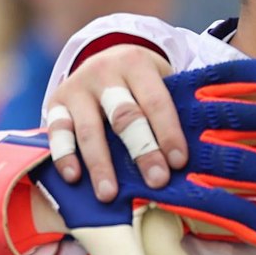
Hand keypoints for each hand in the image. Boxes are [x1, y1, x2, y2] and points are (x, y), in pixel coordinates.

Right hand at [45, 42, 185, 198]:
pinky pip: (56, 131)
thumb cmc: (143, 83)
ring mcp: (76, 88)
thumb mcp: (161, 81)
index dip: (168, 133)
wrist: (103, 60)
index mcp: (137, 64)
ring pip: (88, 128)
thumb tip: (201, 151)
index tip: (179, 163)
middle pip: (124, 116)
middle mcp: (104, 72)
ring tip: (109, 194)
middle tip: (156, 181)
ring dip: (100, 164)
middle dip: (142, 151)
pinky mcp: (54, 103)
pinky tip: (74, 177)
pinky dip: (64, 155)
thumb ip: (175, 108)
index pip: (156, 101)